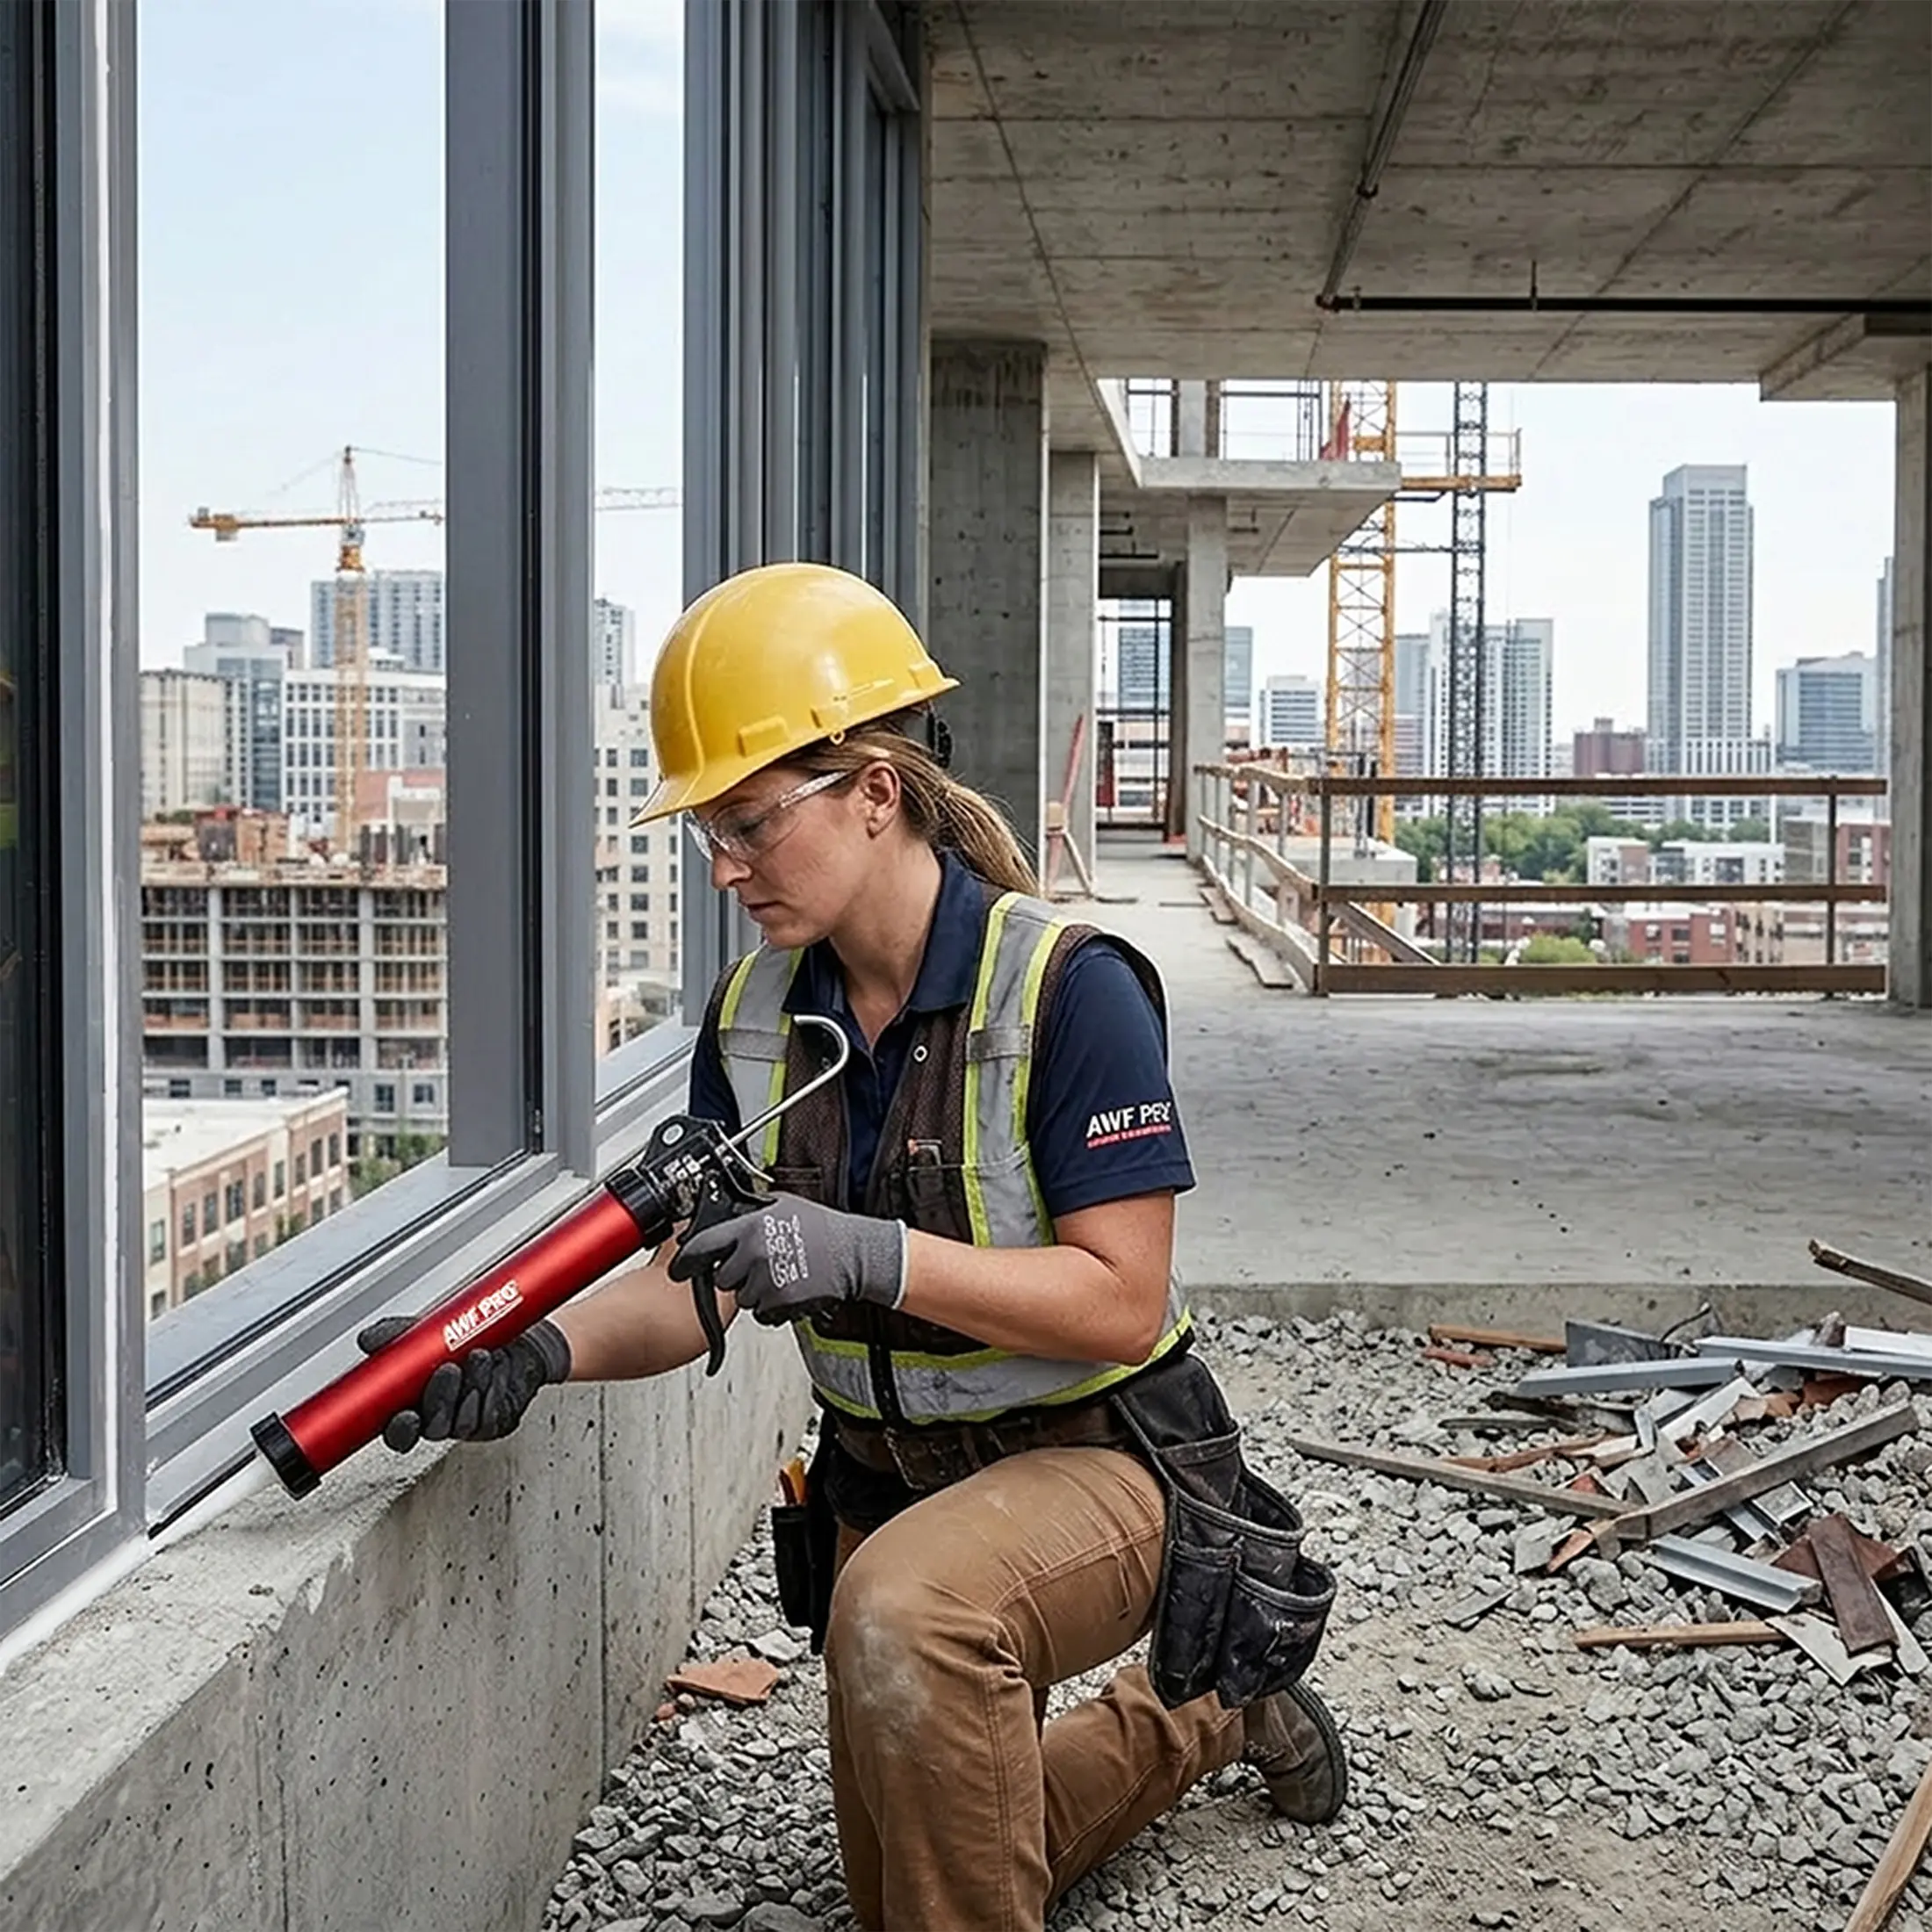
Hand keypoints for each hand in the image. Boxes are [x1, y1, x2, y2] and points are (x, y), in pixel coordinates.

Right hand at [355, 1316, 572, 1451]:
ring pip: (462, 1420)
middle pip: (432, 1427)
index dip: (399, 1430)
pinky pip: (489, 1414)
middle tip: (448, 1370)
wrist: (519, 1338)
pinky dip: (489, 1390)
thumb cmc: (469, 1341)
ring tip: (477, 1357)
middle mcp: (441, 1417)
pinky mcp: (496, 1419)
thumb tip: (368, 1339)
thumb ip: (396, 1337)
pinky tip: (491, 1369)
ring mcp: (469, 1420)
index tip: (404, 1415)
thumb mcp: (428, 1333)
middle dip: (438, 1401)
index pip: (400, 1432)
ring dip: (468, 1388)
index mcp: (417, 1405)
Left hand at [667, 1198, 907, 1325]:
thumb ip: (751, 1212)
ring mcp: (766, 1281)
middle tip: (757, 1266)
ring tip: (778, 1275)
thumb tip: (729, 1212)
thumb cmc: (824, 1229)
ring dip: (754, 1291)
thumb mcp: (783, 1205)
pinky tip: (787, 1289)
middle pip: (721, 1277)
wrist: (854, 1254)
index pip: (703, 1246)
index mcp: (749, 1228)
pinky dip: (770, 1306)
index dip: (689, 1259)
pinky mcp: (780, 1303)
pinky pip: (761, 1313)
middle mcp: (753, 1255)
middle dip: (735, 1274)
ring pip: (741, 1297)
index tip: (680, 1268)